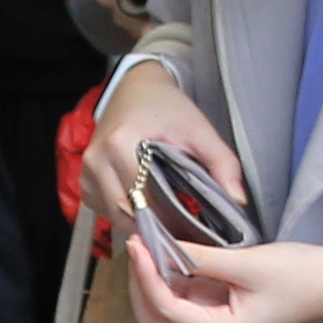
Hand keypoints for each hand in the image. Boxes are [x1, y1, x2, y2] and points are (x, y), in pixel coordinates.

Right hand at [79, 55, 237, 242]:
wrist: (138, 87)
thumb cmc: (168, 107)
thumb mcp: (199, 130)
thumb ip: (222, 163)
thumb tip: (237, 200)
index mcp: (121, 144)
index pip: (145, 201)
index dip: (170, 223)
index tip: (192, 232)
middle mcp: (97, 159)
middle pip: (126, 214)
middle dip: (154, 229)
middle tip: (181, 235)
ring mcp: (86, 170)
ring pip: (113, 217)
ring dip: (138, 224)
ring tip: (166, 223)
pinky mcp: (84, 178)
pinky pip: (103, 210)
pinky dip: (124, 215)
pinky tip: (145, 208)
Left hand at [126, 237, 322, 322]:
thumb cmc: (301, 277)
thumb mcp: (248, 263)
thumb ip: (201, 258)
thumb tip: (161, 246)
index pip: (165, 309)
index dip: (145, 276)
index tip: (137, 243)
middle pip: (156, 317)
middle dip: (141, 281)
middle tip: (137, 241)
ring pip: (164, 309)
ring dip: (152, 279)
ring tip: (148, 243)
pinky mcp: (218, 312)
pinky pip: (182, 298)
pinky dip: (169, 277)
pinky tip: (167, 252)